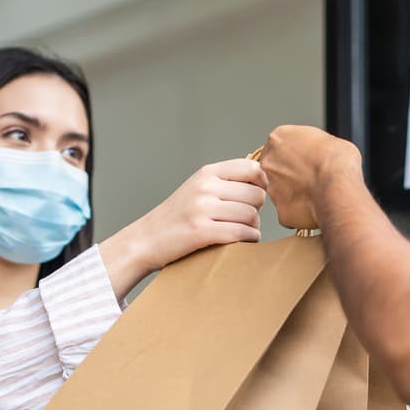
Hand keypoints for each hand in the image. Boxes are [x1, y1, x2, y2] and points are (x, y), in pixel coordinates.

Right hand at [135, 159, 267, 269]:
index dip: (263, 183)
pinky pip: (241, 232)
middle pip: (257, 195)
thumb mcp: (198, 188)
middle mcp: (205, 187)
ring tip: (244, 231)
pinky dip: (249, 239)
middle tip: (247, 219)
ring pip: (251, 215)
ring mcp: (202, 208)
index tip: (257, 196)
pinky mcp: (201, 231)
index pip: (252, 168)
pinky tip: (243, 241)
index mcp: (207, 173)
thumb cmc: (176, 217)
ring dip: (254, 227)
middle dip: (258, 209)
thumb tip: (264, 180)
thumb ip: (225, 182)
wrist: (145, 240)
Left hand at [260, 126, 360, 228]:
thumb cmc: (338, 160)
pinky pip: (289, 212)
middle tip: (310, 179)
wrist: (339, 185)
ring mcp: (272, 187)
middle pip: (275, 169)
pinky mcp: (280, 211)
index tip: (306, 161)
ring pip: (281, 192)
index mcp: (279, 137)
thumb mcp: (329, 139)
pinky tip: (316, 207)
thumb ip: (314, 146)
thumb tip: (319, 154)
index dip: (295, 155)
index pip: (280, 146)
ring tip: (317, 194)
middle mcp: (269, 161)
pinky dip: (301, 212)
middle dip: (290, 175)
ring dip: (295, 194)